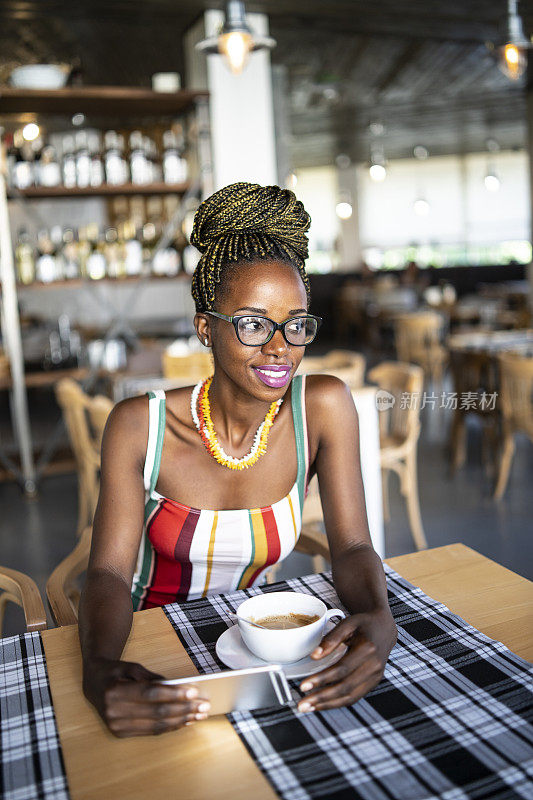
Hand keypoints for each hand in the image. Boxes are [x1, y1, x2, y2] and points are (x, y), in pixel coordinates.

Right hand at [83, 657, 210, 737]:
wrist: (92, 683)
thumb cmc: (114, 671)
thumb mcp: (130, 666)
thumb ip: (151, 677)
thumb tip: (176, 687)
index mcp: (114, 691)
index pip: (150, 694)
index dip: (173, 694)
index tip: (194, 691)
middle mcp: (113, 711)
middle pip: (156, 712)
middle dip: (183, 709)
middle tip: (203, 705)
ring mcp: (116, 726)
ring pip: (155, 726)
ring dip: (180, 721)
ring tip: (199, 715)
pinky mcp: (121, 733)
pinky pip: (150, 732)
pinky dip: (170, 727)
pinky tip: (185, 721)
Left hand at [297, 609, 396, 712]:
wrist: (384, 628)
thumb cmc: (364, 624)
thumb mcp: (347, 623)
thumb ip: (331, 639)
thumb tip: (314, 656)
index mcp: (367, 648)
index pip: (341, 669)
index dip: (322, 679)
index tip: (304, 686)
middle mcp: (374, 665)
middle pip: (345, 687)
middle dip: (322, 698)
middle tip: (302, 704)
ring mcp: (376, 676)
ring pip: (350, 696)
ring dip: (328, 704)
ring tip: (309, 707)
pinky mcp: (374, 682)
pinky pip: (355, 696)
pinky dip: (338, 702)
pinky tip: (323, 703)